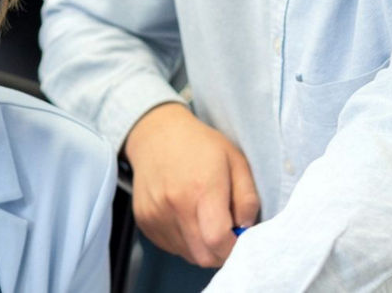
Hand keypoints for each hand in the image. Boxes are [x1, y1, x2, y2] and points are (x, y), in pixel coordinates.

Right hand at [123, 102, 260, 267]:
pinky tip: (186, 217)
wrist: (156, 134)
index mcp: (202, 188)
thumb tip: (246, 228)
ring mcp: (156, 214)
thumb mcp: (235, 161)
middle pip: (204, 256)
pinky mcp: (144, 220)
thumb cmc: (200, 145)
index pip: (218, 241)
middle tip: (225, 233)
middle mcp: (175, 205)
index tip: (239, 238)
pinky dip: (184, 242)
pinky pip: (170, 247)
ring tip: (204, 220)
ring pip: (188, 255)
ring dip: (202, 247)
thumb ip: (247, 198)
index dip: (234, 248)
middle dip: (220, 252)